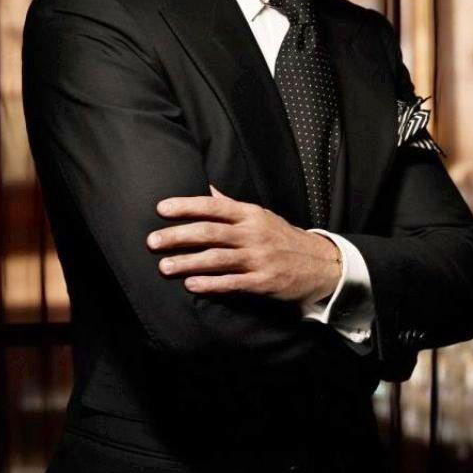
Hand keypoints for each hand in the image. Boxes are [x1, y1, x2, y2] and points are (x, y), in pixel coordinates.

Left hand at [146, 185, 341, 306]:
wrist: (320, 263)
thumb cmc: (283, 237)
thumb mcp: (261, 215)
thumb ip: (231, 205)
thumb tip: (206, 188)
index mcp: (251, 214)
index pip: (213, 206)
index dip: (186, 206)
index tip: (161, 208)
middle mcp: (253, 234)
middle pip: (210, 232)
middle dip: (178, 236)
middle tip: (152, 241)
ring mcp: (258, 259)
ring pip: (217, 259)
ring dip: (188, 262)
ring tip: (164, 266)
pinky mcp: (263, 282)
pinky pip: (232, 283)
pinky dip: (211, 284)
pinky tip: (191, 285)